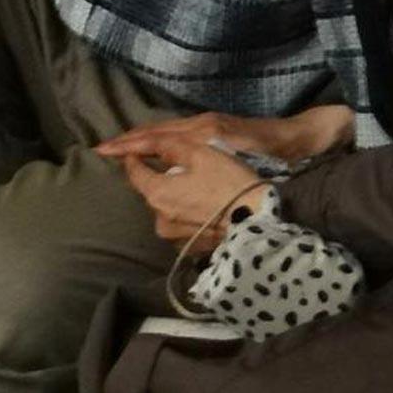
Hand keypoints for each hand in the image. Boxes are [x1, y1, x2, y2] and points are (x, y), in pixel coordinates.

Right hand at [97, 104, 352, 166]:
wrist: (313, 136)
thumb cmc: (283, 151)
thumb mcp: (248, 149)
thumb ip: (212, 149)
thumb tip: (174, 148)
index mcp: (205, 131)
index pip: (158, 137)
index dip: (131, 145)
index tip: (104, 151)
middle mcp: (204, 128)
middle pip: (157, 132)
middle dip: (129, 142)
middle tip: (102, 150)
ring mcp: (211, 130)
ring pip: (167, 135)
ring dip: (142, 143)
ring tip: (121, 153)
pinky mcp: (220, 135)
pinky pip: (180, 139)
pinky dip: (160, 144)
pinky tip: (156, 155)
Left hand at [111, 136, 265, 253]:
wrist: (259, 221)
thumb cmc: (228, 182)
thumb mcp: (200, 153)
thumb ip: (169, 147)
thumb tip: (146, 146)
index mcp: (156, 193)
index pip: (134, 173)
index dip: (133, 158)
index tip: (136, 150)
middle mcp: (158, 218)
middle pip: (151, 191)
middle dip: (158, 178)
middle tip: (175, 167)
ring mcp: (173, 236)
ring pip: (166, 209)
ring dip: (173, 197)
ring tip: (194, 188)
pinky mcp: (189, 247)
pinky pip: (181, 224)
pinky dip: (186, 214)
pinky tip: (204, 207)